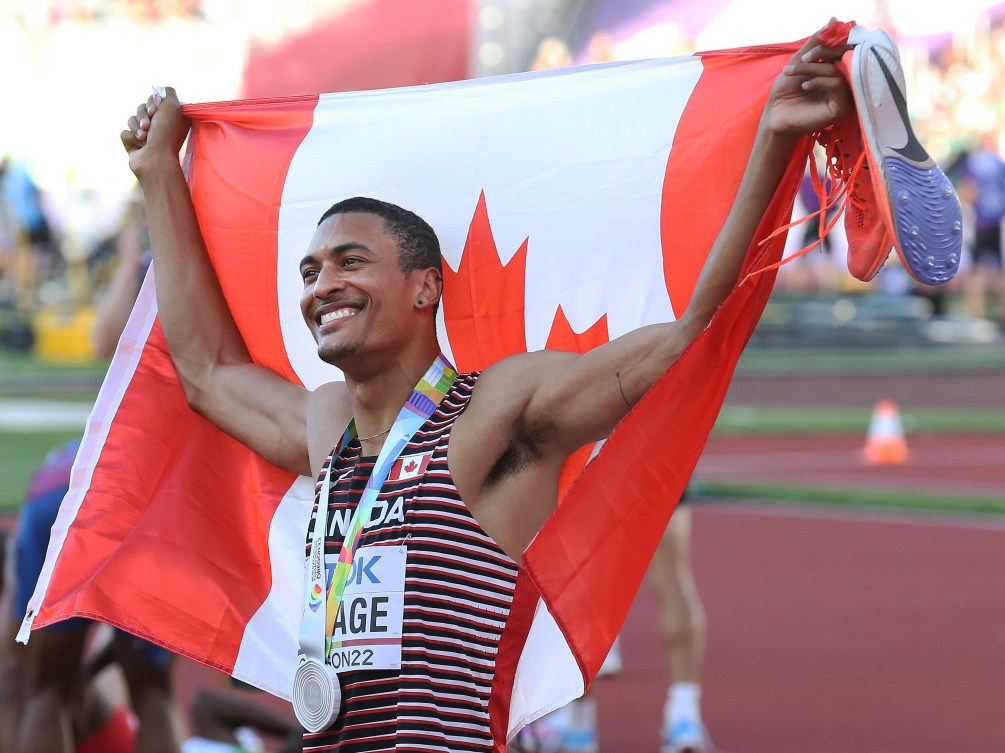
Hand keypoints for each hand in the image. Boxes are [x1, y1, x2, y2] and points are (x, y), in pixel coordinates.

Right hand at [120, 86, 189, 178]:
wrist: (155, 159)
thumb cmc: (166, 133)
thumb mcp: (173, 106)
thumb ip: (168, 92)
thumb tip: (161, 90)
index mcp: (172, 118)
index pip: (155, 100)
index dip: (152, 103)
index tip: (154, 110)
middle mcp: (160, 127)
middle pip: (141, 108)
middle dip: (143, 115)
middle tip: (149, 126)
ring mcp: (147, 136)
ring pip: (132, 119)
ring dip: (137, 126)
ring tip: (144, 137)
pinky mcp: (134, 144)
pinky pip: (125, 133)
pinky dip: (131, 137)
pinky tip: (139, 145)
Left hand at [763, 21, 852, 136]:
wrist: (775, 115)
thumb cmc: (786, 91)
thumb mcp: (800, 60)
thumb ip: (816, 41)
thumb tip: (834, 19)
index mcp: (837, 69)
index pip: (844, 48)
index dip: (829, 43)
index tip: (809, 50)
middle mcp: (846, 81)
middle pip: (844, 56)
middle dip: (821, 53)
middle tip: (803, 59)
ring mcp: (846, 95)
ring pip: (837, 70)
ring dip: (812, 69)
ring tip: (793, 73)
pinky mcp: (843, 107)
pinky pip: (838, 84)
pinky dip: (819, 81)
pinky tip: (805, 86)